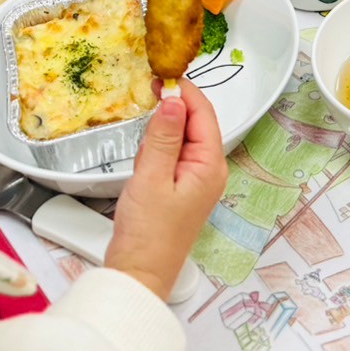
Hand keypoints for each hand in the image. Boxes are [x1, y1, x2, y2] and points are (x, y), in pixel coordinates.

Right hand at [105, 79, 227, 301]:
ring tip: (144, 159)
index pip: (203, 113)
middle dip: (170, 114)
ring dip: (160, 137)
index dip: (184, 91)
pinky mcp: (181, 188)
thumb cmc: (148, 236)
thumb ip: (163, 136)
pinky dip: (157, 152)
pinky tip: (144, 167)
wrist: (138, 274)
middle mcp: (210, 171)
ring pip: (181, 138)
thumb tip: (173, 100)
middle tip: (148, 106)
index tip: (164, 76)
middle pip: (194, 123)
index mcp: (210, 165)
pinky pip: (172, 156)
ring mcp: (196, 180)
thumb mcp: (151, 177)